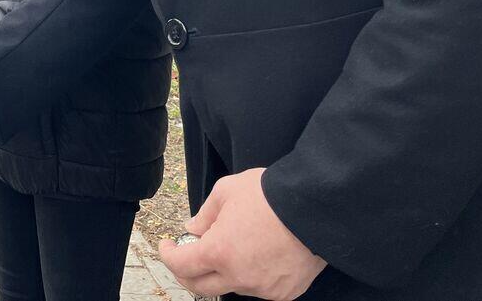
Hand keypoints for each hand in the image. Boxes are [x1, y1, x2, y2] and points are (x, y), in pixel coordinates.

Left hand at [158, 168, 326, 299]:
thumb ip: (205, 214)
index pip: (182, 265)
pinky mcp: (284, 292)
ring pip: (232, 286)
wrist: (315, 208)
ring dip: (223, 271)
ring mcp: (263, 288)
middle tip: (186, 255)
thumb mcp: (227, 191)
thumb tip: (192, 229)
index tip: (167, 246)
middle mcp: (239, 276)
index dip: (169, 256)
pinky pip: (259, 288)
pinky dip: (250, 275)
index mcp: (219, 252)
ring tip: (231, 246)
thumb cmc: (269, 195)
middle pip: (201, 287)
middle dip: (187, 272)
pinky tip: (256, 255)